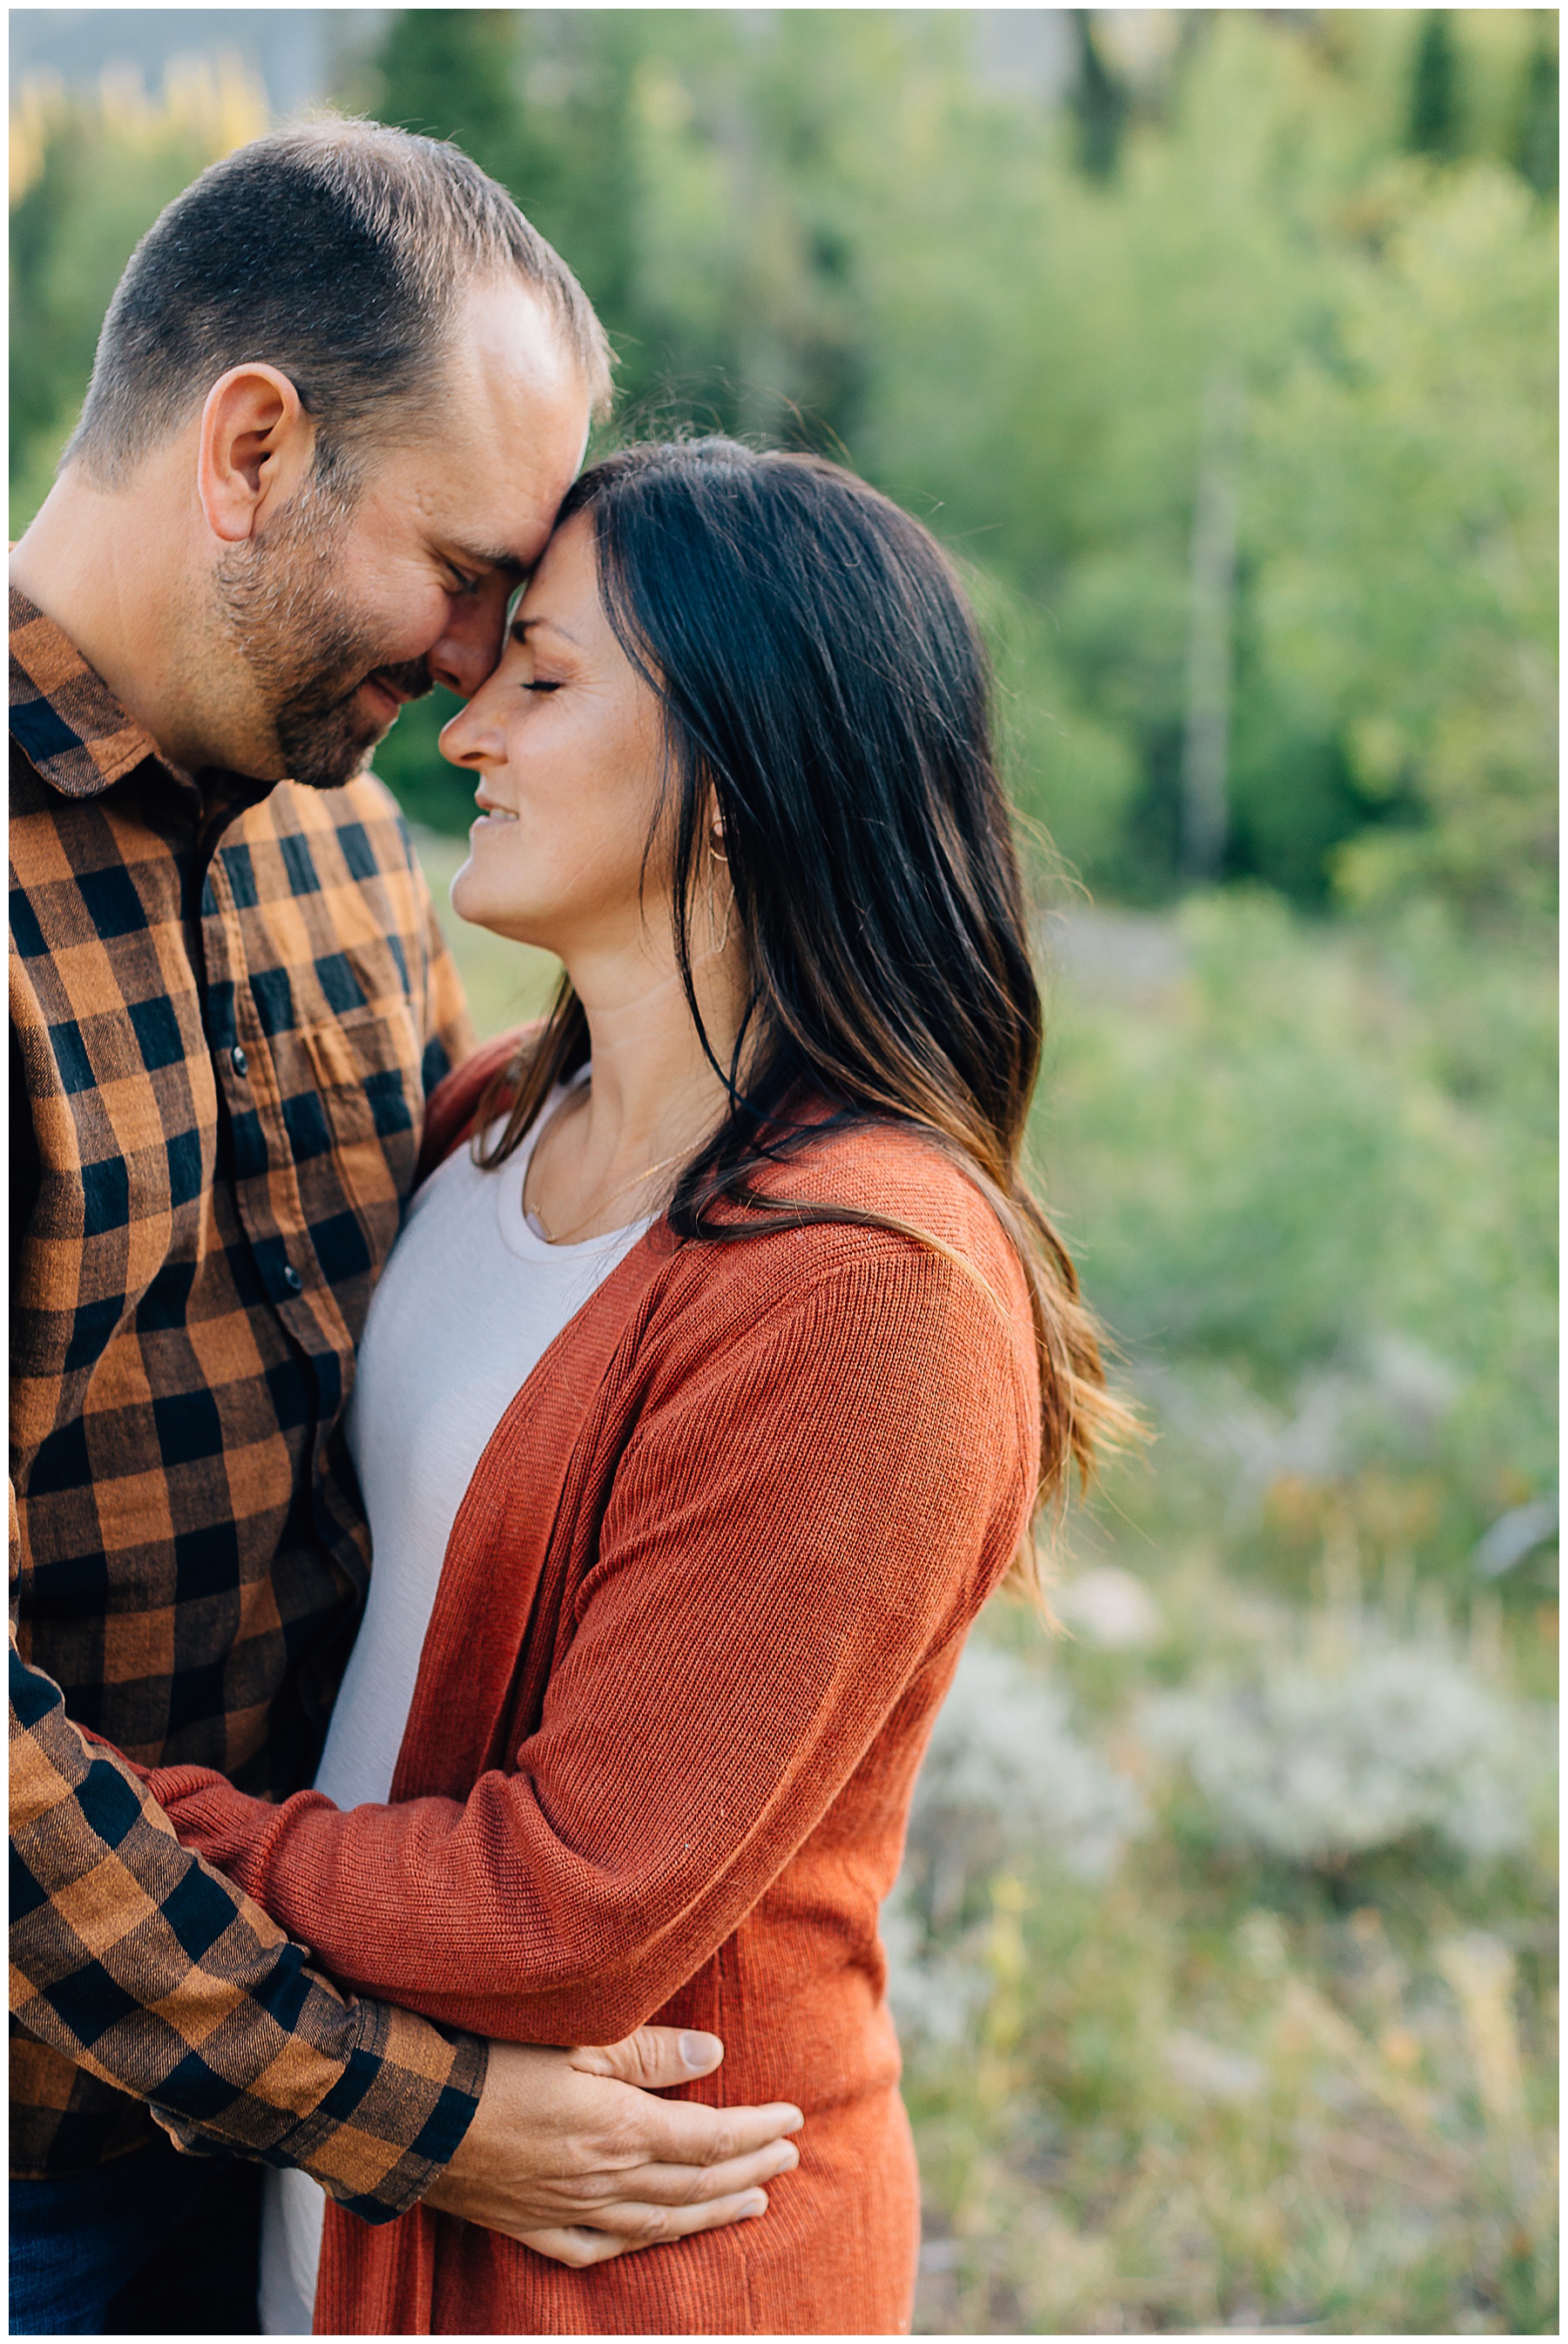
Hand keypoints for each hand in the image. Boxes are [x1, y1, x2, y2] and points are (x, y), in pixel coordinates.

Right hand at [422, 2027, 802, 2268]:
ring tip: (753, 2199)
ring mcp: (568, 2209)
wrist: (407, 2109)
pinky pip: (599, 2249)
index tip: (793, 2118)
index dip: (755, 2129)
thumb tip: (712, 2053)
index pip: (709, 2137)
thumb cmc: (490, 2056)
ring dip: (712, 2210)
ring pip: (658, 2221)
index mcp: (618, 2127)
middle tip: (788, 2157)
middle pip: (695, 2183)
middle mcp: (602, 2178)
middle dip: (749, 2168)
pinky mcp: (531, 2224)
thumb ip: (647, 2051)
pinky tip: (660, 2236)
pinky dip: (641, 2243)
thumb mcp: (576, 2036)